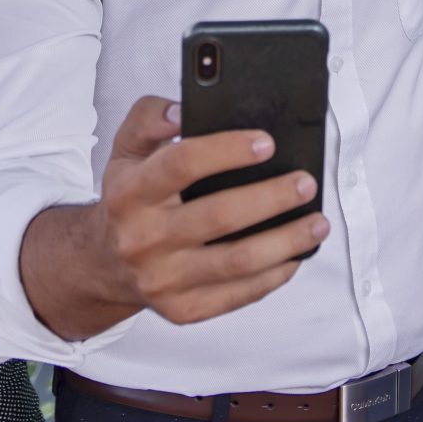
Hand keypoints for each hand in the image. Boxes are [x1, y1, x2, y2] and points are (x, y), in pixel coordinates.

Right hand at [94, 97, 329, 325]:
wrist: (104, 263)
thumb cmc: (128, 198)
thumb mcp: (126, 150)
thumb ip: (150, 117)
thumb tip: (182, 112)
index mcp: (130, 192)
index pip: (181, 164)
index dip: (227, 150)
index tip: (267, 142)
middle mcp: (143, 238)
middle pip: (220, 216)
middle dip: (272, 197)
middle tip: (306, 183)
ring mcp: (163, 279)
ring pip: (238, 261)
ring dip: (287, 241)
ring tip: (318, 223)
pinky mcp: (183, 310)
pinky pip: (239, 295)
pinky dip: (275, 275)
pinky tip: (295, 255)